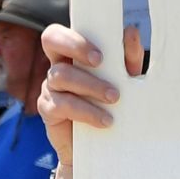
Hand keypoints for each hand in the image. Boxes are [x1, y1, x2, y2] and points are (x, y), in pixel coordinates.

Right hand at [36, 22, 119, 176]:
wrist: (104, 146)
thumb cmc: (114, 105)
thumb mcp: (126, 81)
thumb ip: (128, 59)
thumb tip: (130, 32)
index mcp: (73, 54)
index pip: (61, 32)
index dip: (75, 36)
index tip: (101, 54)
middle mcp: (58, 66)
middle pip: (50, 40)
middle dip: (76, 46)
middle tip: (101, 62)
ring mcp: (50, 87)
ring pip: (61, 75)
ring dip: (90, 85)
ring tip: (114, 98)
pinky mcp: (48, 111)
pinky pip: (62, 105)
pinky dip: (86, 111)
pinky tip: (105, 120)